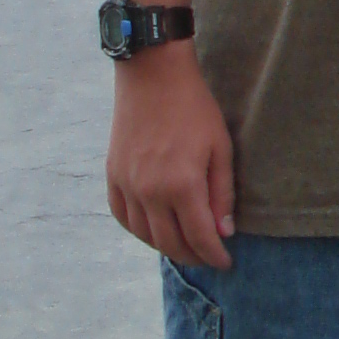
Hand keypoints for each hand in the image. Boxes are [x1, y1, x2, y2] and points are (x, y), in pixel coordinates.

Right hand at [107, 46, 235, 269]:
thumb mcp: (221, 148)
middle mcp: (149, 192)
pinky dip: (139, 230)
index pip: (200, 237)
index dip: (214, 255)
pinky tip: (154, 229)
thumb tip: (224, 231)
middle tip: (208, 257)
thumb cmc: (194, 108)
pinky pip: (122, 216)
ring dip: (166, 247)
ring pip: (145, 235)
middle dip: (193, 256)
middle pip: (171, 243)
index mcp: (181, 185)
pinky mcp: (113, 175)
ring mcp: (127, 185)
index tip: (225, 262)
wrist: (152, 76)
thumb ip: (222, 194)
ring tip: (185, 246)